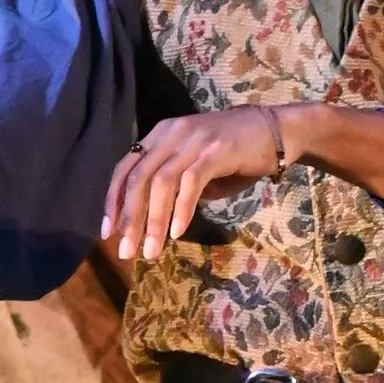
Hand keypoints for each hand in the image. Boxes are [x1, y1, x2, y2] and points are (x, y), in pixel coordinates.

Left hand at [101, 109, 282, 264]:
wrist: (275, 130)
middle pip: (139, 178)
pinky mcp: (216, 150)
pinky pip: (191, 183)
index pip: (126, 168)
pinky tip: (178, 232)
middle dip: (129, 218)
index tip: (108, 232)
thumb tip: (153, 218)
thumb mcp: (195, 164)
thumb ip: (174, 184)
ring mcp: (193, 140)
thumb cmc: (235, 152)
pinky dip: (181, 210)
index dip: (113, 201)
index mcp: (160, 135)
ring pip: (161, 183)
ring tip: (151, 250)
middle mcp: (171, 133)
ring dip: (153, 221)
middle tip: (125, 251)